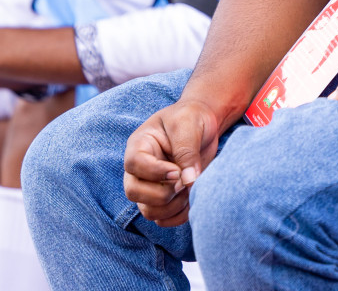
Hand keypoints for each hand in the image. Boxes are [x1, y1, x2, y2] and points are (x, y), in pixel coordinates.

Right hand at [122, 99, 224, 226]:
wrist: (203, 124)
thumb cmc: (191, 118)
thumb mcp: (188, 124)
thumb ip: (187, 150)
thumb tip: (188, 181)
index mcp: (139, 145)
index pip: (134, 165)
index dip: (155, 173)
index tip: (178, 171)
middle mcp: (139, 168)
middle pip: (133, 192)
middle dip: (162, 193)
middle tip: (184, 181)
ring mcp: (149, 186)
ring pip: (148, 211)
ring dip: (172, 207)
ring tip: (190, 188)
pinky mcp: (163, 199)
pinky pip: (163, 220)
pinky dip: (179, 216)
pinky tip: (192, 199)